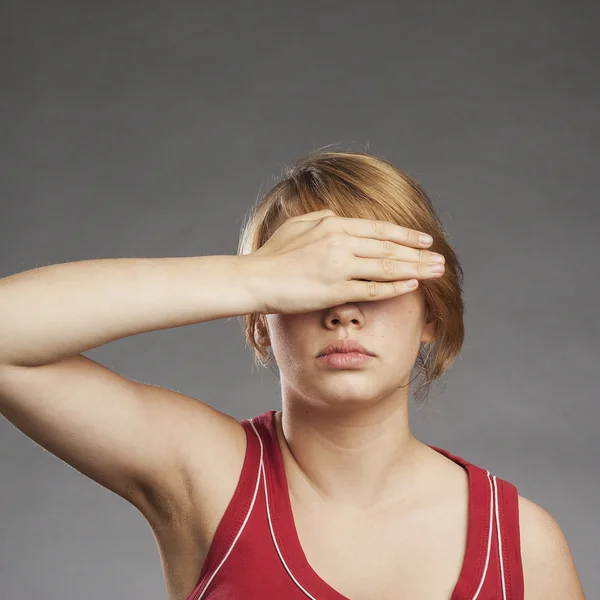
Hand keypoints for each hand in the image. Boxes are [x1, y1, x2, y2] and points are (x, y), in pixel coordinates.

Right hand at [247, 209, 444, 314]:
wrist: (255, 279)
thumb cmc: (272, 254)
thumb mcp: (297, 226)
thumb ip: (321, 218)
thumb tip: (338, 216)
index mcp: (333, 224)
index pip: (379, 229)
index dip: (405, 234)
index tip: (425, 240)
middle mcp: (341, 242)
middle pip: (389, 247)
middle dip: (419, 253)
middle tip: (440, 259)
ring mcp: (340, 266)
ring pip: (387, 266)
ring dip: (415, 269)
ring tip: (436, 272)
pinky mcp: (335, 290)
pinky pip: (373, 289)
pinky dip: (395, 287)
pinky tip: (412, 286)